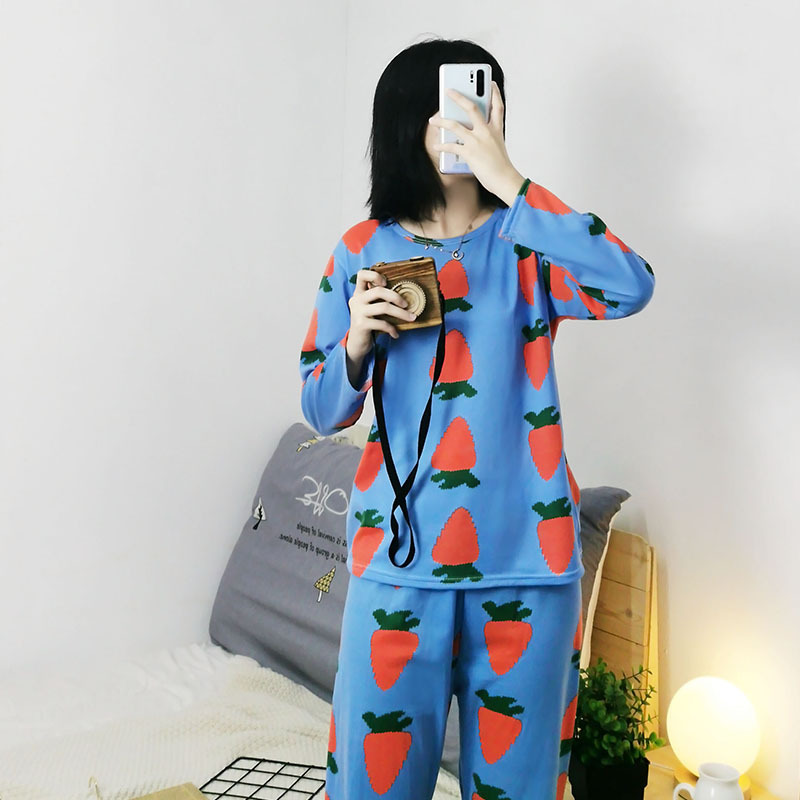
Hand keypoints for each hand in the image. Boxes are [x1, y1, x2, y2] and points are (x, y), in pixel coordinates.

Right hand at [346, 269, 417, 358]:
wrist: (356, 343)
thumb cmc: (368, 323)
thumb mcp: (370, 308)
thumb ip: (378, 299)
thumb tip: (403, 295)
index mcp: (358, 293)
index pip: (362, 274)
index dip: (374, 275)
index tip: (386, 282)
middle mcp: (356, 300)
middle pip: (379, 290)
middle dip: (396, 297)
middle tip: (407, 305)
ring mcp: (358, 312)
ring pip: (384, 307)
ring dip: (401, 313)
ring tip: (411, 318)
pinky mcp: (361, 324)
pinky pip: (382, 323)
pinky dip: (392, 329)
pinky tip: (396, 334)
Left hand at [429, 80, 524, 201]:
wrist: (504, 180)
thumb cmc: (501, 167)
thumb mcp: (497, 147)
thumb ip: (486, 137)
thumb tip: (469, 134)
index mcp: (496, 130)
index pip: (498, 106)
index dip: (494, 93)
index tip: (490, 83)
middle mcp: (486, 132)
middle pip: (472, 108)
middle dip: (459, 97)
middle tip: (448, 90)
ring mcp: (477, 141)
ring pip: (455, 125)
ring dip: (441, 121)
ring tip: (433, 120)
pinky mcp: (469, 153)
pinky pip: (451, 146)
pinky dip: (441, 147)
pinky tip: (436, 146)